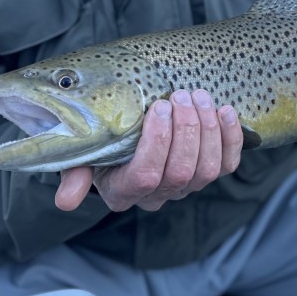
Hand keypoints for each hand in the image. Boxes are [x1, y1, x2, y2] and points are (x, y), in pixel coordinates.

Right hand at [55, 89, 242, 212]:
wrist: (123, 134)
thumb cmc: (100, 140)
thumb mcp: (80, 154)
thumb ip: (73, 172)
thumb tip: (66, 200)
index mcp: (123, 191)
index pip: (145, 176)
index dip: (157, 142)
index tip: (157, 107)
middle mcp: (156, 195)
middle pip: (181, 171)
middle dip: (186, 129)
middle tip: (180, 95)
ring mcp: (185, 187)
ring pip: (208, 169)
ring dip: (208, 128)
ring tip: (198, 96)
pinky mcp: (208, 175)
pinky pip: (228, 164)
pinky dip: (230, 137)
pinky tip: (225, 110)